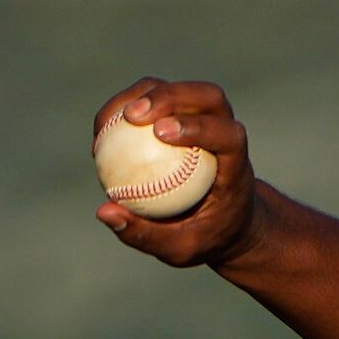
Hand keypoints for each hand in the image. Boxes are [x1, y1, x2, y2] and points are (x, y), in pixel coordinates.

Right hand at [95, 78, 261, 270]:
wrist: (225, 221)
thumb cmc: (206, 237)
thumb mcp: (180, 249)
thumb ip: (145, 234)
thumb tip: (103, 211)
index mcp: (237, 165)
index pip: (227, 134)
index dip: (198, 126)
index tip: (161, 132)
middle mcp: (226, 131)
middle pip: (208, 96)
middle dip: (170, 95)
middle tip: (132, 116)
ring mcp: (207, 118)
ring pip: (179, 89)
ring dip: (141, 95)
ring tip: (104, 124)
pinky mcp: (184, 114)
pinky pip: (155, 99)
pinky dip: (127, 107)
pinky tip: (101, 132)